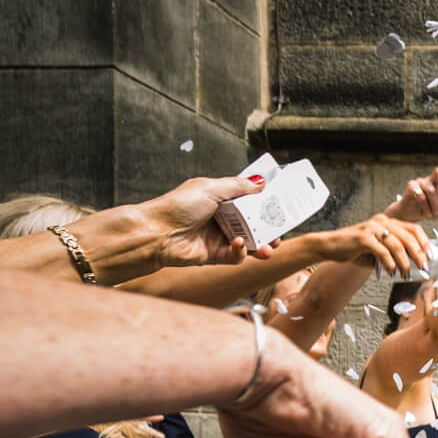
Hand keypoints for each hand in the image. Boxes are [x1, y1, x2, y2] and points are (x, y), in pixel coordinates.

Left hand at [143, 175, 273, 268]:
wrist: (156, 234)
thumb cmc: (177, 207)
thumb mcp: (211, 188)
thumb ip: (239, 186)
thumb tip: (260, 181)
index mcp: (218, 198)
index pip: (248, 200)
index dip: (264, 204)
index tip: (280, 206)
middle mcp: (219, 217)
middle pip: (252, 223)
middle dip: (268, 229)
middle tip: (279, 231)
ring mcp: (217, 236)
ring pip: (248, 242)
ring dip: (261, 244)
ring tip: (270, 246)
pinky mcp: (214, 255)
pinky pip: (235, 255)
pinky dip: (241, 252)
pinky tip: (239, 245)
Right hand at [312, 214, 429, 275]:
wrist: (330, 246)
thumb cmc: (354, 249)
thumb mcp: (377, 248)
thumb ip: (392, 252)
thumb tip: (412, 265)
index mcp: (387, 221)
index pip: (413, 228)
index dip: (424, 242)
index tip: (430, 256)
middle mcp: (381, 221)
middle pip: (408, 237)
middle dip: (418, 254)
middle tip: (422, 267)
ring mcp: (372, 228)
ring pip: (397, 245)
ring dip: (404, 261)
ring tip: (405, 273)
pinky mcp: (363, 238)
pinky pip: (382, 251)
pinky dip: (389, 263)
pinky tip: (391, 271)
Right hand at [384, 166, 437, 221]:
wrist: (413, 215)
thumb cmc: (430, 209)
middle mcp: (431, 179)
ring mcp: (420, 182)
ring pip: (430, 188)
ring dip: (436, 203)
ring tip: (437, 212)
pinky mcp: (411, 188)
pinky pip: (419, 194)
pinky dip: (426, 206)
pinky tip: (428, 213)